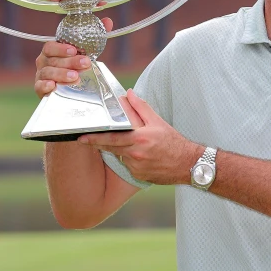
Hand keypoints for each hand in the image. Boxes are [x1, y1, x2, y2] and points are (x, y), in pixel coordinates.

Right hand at [34, 17, 113, 97]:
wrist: (69, 89)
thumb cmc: (74, 67)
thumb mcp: (85, 52)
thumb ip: (94, 36)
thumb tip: (107, 21)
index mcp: (51, 51)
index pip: (50, 46)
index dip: (61, 48)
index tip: (74, 50)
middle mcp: (44, 62)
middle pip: (53, 60)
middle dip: (70, 62)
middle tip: (85, 63)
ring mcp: (41, 75)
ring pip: (48, 73)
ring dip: (61, 74)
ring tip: (75, 77)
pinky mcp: (40, 89)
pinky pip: (39, 86)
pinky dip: (45, 85)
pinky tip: (53, 85)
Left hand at [78, 89, 201, 184]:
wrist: (188, 164)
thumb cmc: (173, 142)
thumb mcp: (158, 121)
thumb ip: (141, 107)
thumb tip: (128, 94)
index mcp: (140, 138)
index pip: (112, 138)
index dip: (95, 138)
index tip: (82, 137)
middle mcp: (136, 154)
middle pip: (111, 148)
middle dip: (97, 143)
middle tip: (83, 139)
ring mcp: (137, 167)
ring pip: (120, 156)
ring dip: (119, 149)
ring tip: (132, 144)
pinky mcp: (139, 176)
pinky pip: (128, 165)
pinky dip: (129, 159)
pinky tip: (140, 156)